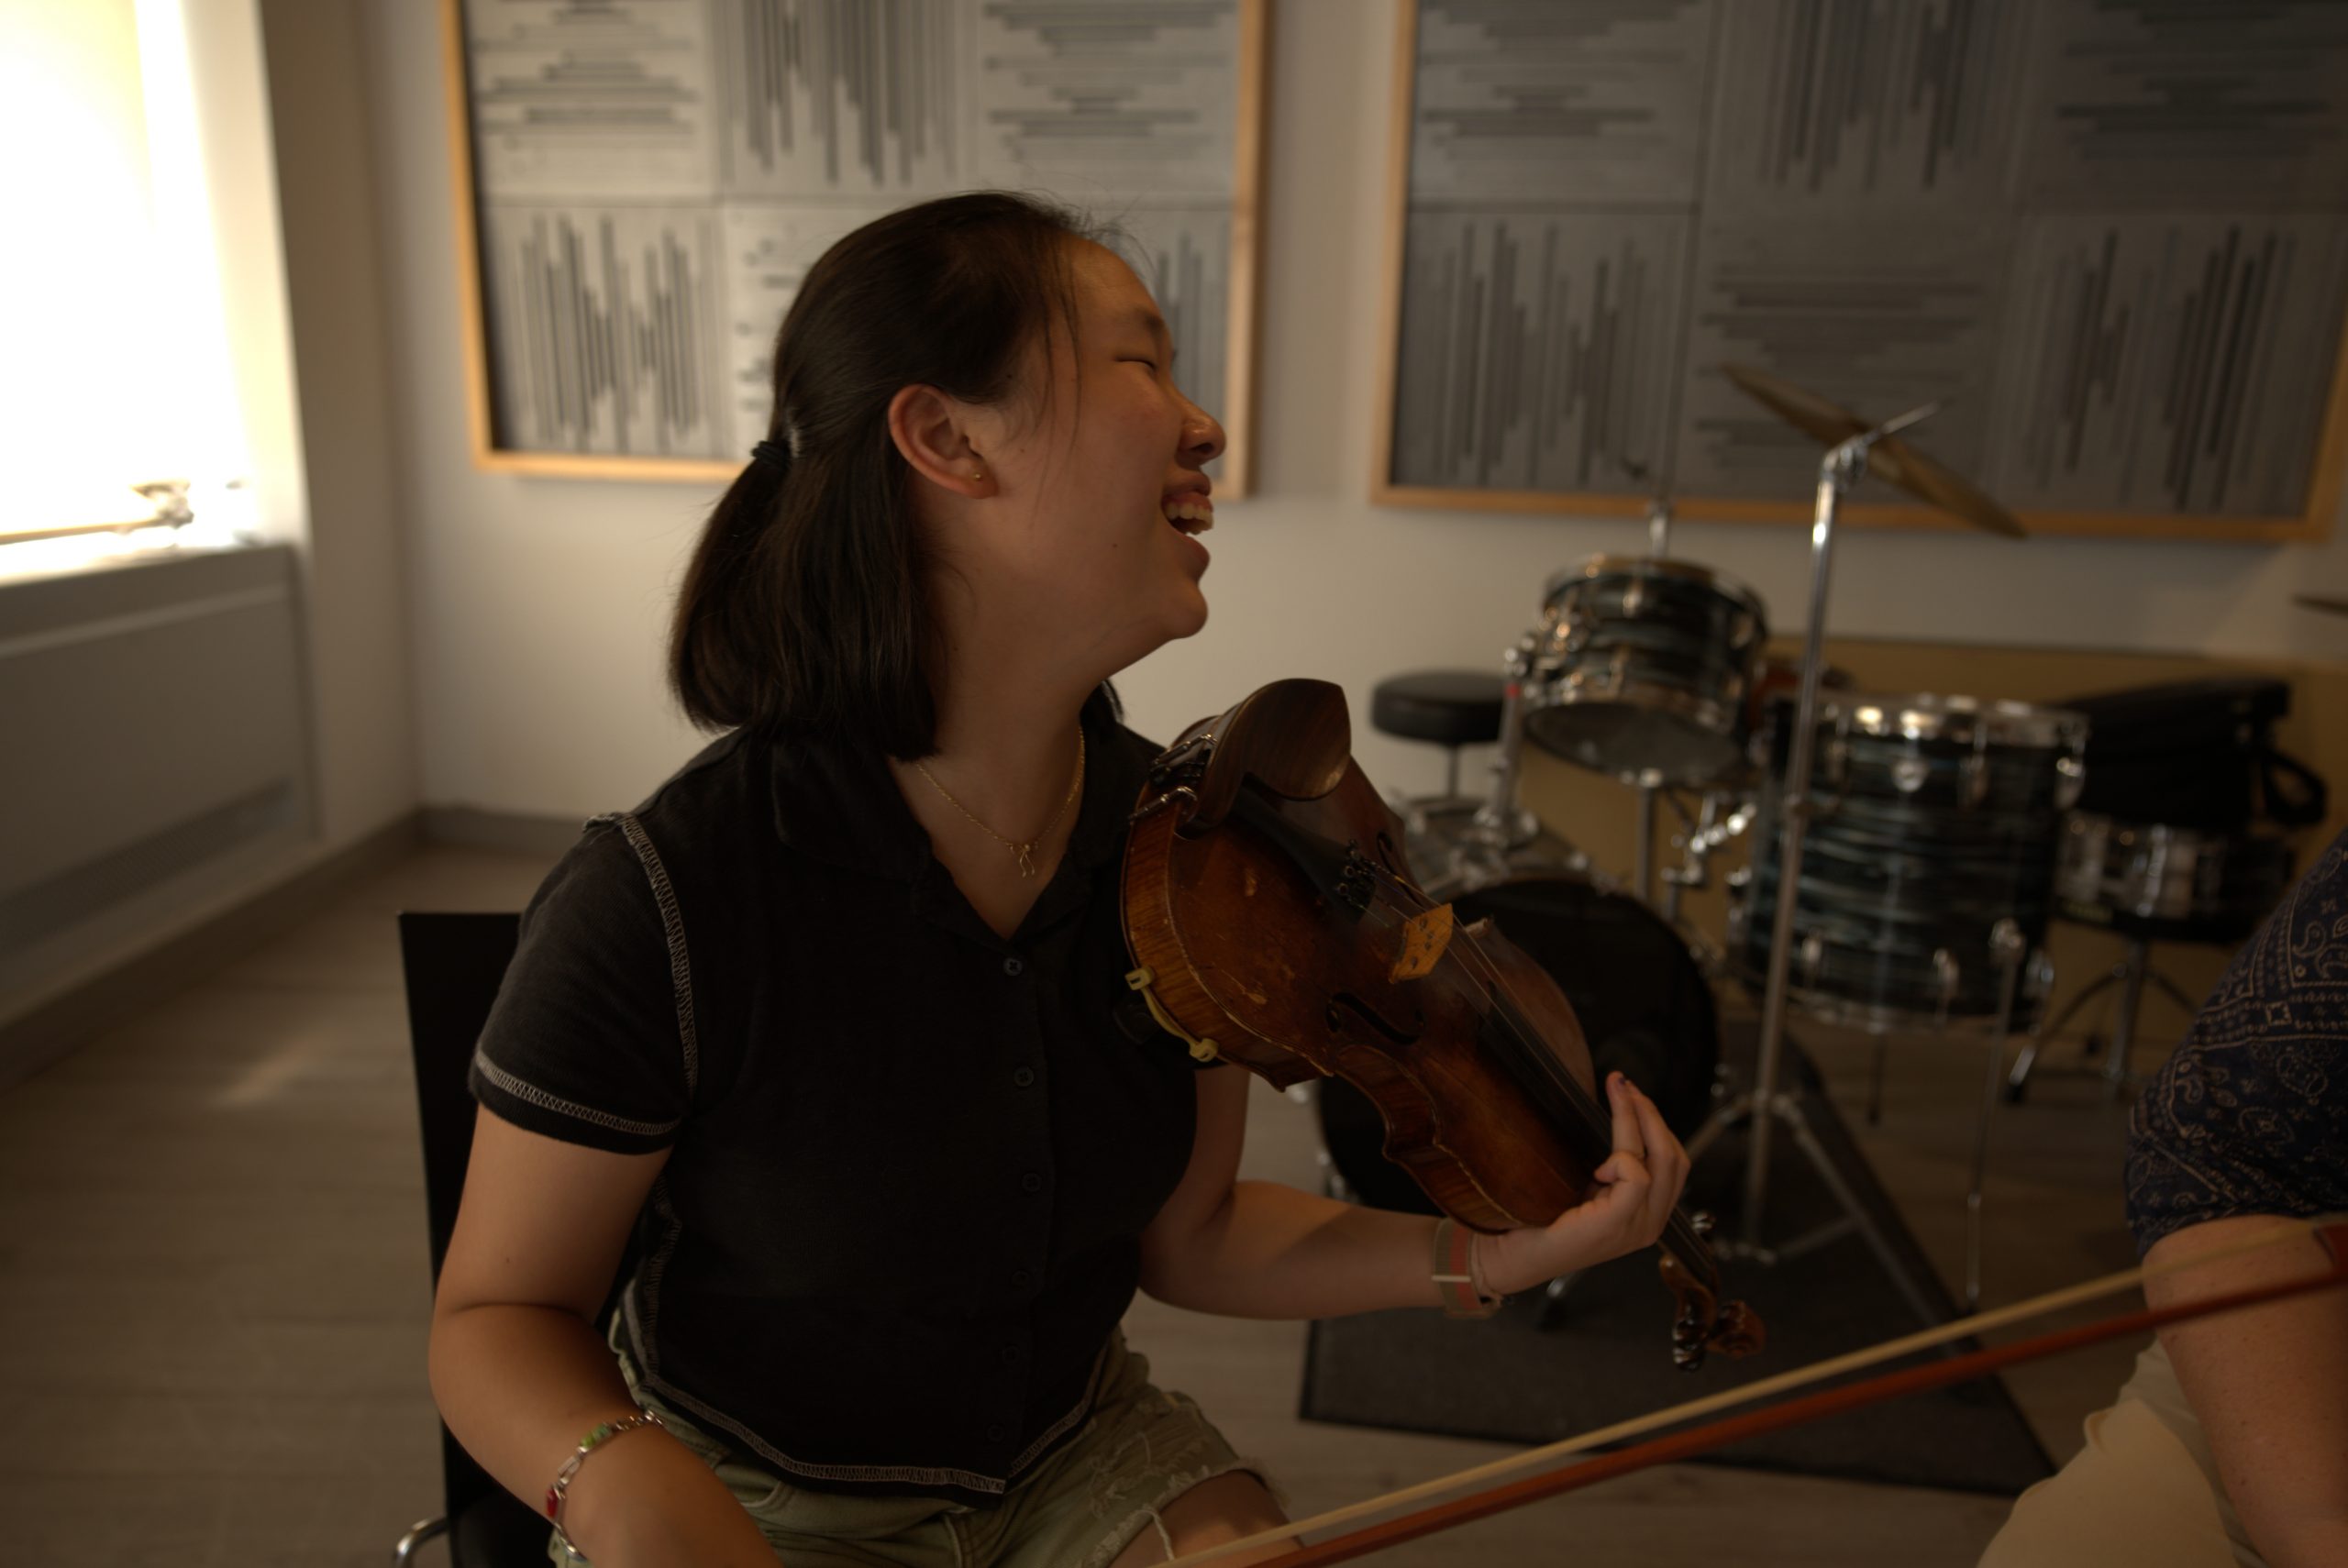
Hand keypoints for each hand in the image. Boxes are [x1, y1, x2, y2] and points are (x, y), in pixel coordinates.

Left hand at [1480, 1071, 1690, 1296]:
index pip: (1673, 1160)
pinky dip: (1622, 1160)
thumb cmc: (1544, 1218)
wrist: (1512, 1255)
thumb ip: (1613, 1167)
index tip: (1629, 1091)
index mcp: (1648, 1214)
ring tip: (1618, 1094)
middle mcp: (1651, 1224)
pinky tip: (1598, 1168)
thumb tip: (1621, 1115)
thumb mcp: (1589, 1188)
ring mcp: (1636, 1228)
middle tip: (1624, 1084)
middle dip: (1650, 1112)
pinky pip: (1636, 1178)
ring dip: (1637, 1119)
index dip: (1656, 1122)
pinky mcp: (1614, 1225)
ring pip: (1657, 1159)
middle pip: (1673, 1156)